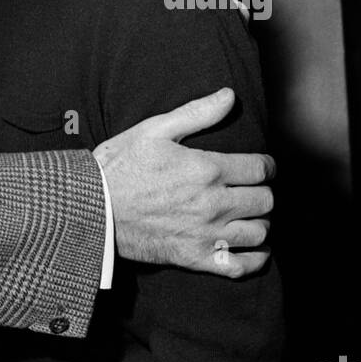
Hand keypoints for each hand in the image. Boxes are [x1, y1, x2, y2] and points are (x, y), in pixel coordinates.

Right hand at [93, 88, 273, 276]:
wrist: (94, 207)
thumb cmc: (121, 165)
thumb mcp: (154, 129)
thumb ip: (197, 112)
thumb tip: (229, 96)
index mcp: (207, 169)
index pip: (260, 169)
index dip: (267, 165)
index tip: (262, 165)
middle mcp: (213, 204)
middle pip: (265, 201)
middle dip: (263, 191)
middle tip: (253, 188)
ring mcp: (207, 235)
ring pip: (258, 232)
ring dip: (260, 221)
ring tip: (250, 214)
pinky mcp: (196, 259)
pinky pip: (241, 266)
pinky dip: (255, 258)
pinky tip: (253, 248)